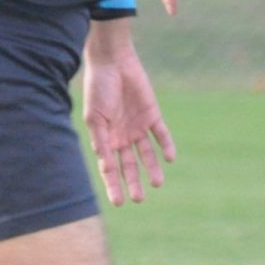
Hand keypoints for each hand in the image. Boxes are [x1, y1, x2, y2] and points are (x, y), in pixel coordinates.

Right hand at [83, 35, 176, 205]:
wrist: (113, 62)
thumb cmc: (98, 88)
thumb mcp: (95, 116)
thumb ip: (100, 139)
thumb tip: (104, 163)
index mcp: (106, 139)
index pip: (110, 168)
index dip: (113, 185)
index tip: (118, 202)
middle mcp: (122, 137)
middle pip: (129, 166)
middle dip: (133, 182)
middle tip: (138, 199)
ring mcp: (138, 127)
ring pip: (147, 154)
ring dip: (151, 168)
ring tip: (157, 183)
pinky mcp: (152, 116)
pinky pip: (161, 135)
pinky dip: (166, 146)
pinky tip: (169, 158)